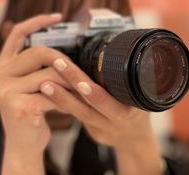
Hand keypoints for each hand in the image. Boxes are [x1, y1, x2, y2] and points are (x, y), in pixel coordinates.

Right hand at [0, 14, 70, 173]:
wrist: (24, 143)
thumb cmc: (33, 109)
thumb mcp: (32, 84)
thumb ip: (39, 67)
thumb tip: (67, 52)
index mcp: (2, 66)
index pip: (17, 34)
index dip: (37, 21)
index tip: (58, 17)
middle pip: (39, 52)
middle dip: (64, 61)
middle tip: (78, 72)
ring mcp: (5, 90)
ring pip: (49, 74)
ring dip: (69, 84)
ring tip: (78, 92)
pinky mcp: (16, 105)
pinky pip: (52, 94)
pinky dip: (66, 100)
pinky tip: (70, 108)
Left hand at [38, 58, 162, 174]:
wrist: (135, 138)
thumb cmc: (139, 110)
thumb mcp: (143, 97)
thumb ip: (130, 82)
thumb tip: (122, 51)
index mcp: (129, 112)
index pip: (112, 103)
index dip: (96, 95)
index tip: (81, 84)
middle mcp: (113, 121)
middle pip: (90, 104)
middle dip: (74, 84)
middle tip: (58, 65)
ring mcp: (100, 128)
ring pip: (78, 111)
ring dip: (60, 96)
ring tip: (45, 83)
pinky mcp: (90, 130)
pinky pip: (75, 115)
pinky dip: (62, 102)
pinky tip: (48, 91)